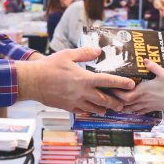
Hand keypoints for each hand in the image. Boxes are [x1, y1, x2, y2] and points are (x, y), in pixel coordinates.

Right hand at [15, 47, 134, 113]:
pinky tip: (92, 110)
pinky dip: (90, 111)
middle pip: (105, 100)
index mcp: (84, 78)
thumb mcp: (67, 55)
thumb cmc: (49, 67)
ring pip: (95, 109)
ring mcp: (75, 101)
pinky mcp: (68, 107)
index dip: (121, 83)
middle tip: (123, 104)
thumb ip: (84, 53)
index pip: (108, 81)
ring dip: (104, 109)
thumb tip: (97, 52)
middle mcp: (82, 92)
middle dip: (116, 103)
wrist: (32, 82)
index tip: (131, 85)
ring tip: (109, 109)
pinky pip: (82, 111)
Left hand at [112, 59, 163, 114]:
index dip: (116, 92)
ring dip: (122, 106)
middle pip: (123, 103)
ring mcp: (146, 105)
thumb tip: (145, 59)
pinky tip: (128, 108)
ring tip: (115, 102)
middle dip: (115, 100)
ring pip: (129, 109)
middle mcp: (142, 99)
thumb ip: (153, 66)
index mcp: (142, 91)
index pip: (124, 94)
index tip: (110, 87)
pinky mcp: (150, 109)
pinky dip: (131, 111)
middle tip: (110, 94)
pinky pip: (138, 112)